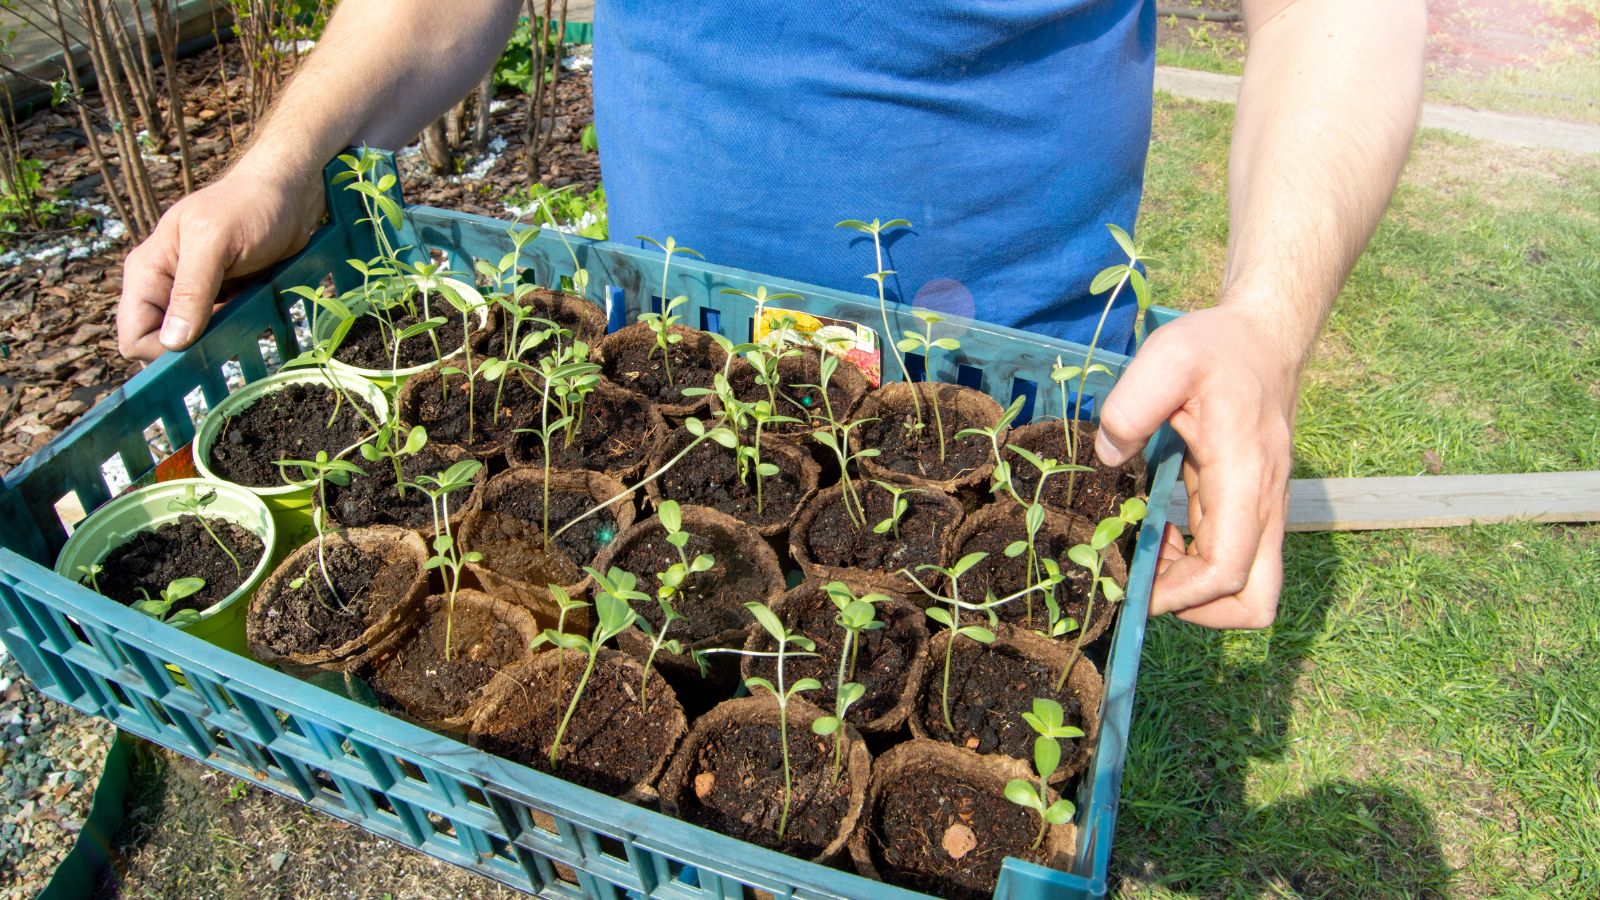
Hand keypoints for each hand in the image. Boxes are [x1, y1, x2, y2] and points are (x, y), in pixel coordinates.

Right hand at [117, 163, 324, 360]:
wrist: (287, 194)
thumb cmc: (249, 207)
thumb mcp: (215, 243)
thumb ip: (192, 290)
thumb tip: (172, 342)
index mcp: (147, 271)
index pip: (133, 334)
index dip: (160, 351)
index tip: (200, 349)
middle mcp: (164, 287)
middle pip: (160, 344)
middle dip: (189, 351)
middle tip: (227, 338)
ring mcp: (193, 296)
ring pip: (191, 343)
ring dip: (215, 344)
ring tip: (244, 324)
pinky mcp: (222, 299)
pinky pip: (218, 332)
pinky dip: (233, 333)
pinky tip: (252, 319)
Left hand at [1093, 304, 1298, 628]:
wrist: (1264, 335)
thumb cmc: (1217, 346)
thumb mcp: (1168, 358)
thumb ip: (1131, 406)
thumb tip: (1108, 456)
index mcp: (1245, 478)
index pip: (1227, 570)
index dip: (1180, 595)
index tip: (1134, 585)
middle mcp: (1264, 505)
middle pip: (1254, 602)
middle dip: (1200, 609)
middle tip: (1148, 579)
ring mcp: (1262, 509)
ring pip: (1246, 588)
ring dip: (1194, 588)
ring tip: (1147, 550)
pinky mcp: (1251, 506)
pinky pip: (1231, 559)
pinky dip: (1195, 563)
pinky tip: (1159, 530)